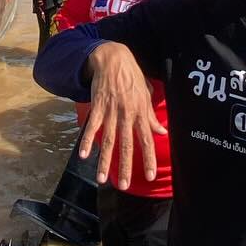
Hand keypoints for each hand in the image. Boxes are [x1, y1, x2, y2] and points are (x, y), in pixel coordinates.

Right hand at [81, 41, 158, 189]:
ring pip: (108, 140)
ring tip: (101, 178)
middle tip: (124, 185)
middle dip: (125, 166)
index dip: (149, 158)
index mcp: (141, 112)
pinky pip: (92, 126)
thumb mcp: (146, 95)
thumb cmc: (132, 77)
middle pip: (126, 144)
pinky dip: (86, 140)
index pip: (147, 140)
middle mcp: (127, 114)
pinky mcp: (97, 106)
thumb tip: (162, 132)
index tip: (150, 176)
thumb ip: (152, 117)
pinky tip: (83, 155)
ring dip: (104, 160)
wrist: (113, 59)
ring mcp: (111, 111)